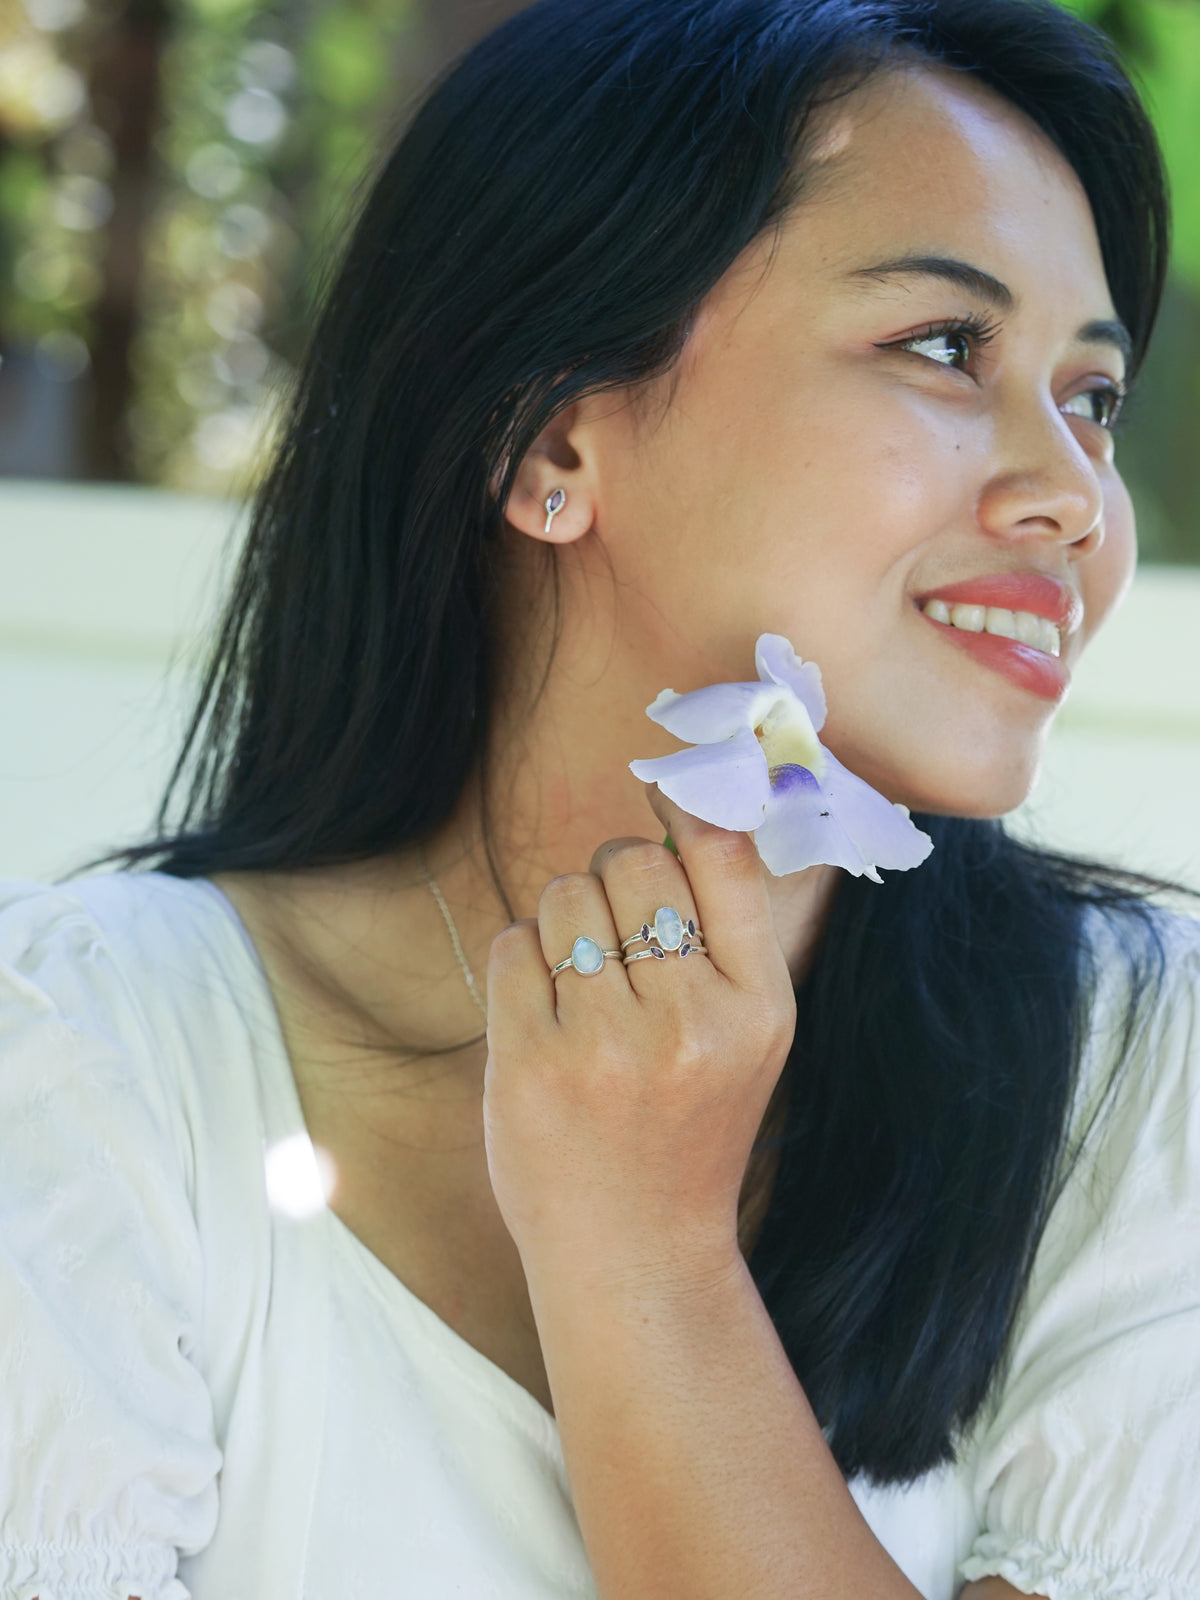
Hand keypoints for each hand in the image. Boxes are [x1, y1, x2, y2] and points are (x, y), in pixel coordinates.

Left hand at [482, 784, 796, 1292]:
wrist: (637, 1254)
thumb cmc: (690, 1128)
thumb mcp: (751, 1038)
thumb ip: (728, 934)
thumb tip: (687, 803)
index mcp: (759, 1009)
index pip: (722, 856)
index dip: (688, 807)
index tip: (667, 796)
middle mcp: (691, 1021)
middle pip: (633, 863)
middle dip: (615, 879)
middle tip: (615, 935)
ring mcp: (607, 1046)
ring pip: (566, 895)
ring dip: (564, 921)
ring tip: (582, 986)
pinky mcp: (531, 1064)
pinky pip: (514, 945)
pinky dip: (524, 962)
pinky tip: (546, 1015)